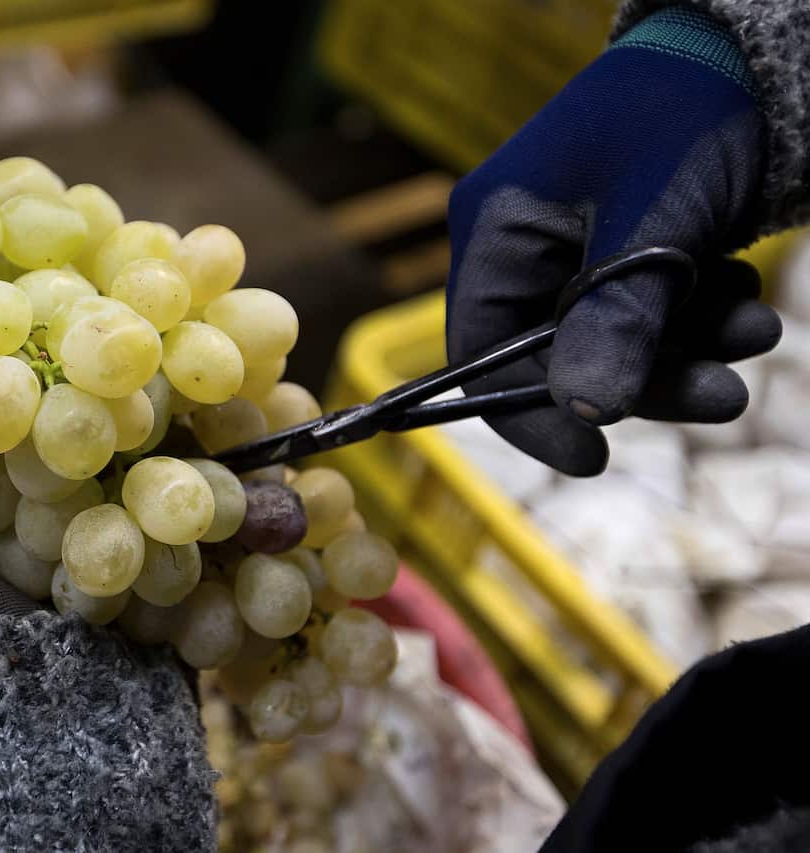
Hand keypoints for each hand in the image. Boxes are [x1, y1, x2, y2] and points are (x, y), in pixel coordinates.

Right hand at [446, 7, 780, 475]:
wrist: (748, 54)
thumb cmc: (684, 115)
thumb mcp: (653, 224)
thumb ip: (615, 317)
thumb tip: (587, 412)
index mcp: (494, 231)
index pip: (480, 351)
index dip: (531, 412)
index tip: (595, 458)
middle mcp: (523, 247)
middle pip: (558, 356)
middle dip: (647, 379)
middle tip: (724, 395)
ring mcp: (573, 250)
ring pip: (613, 341)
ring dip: (687, 350)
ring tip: (754, 329)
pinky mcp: (621, 251)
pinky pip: (647, 314)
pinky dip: (697, 319)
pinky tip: (740, 292)